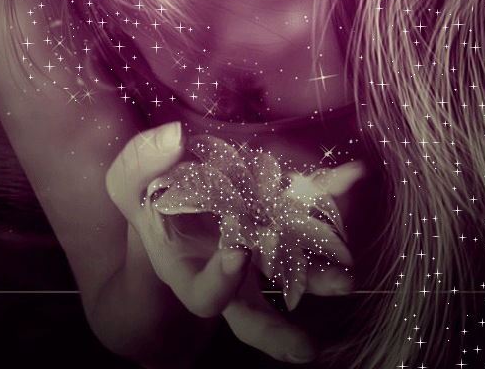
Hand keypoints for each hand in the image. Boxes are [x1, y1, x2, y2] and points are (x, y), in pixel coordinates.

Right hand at [106, 123, 356, 363]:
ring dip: (320, 276)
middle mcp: (228, 268)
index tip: (237, 254)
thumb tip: (172, 137)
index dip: (219, 281)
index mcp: (187, 268)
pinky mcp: (281, 217)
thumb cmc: (148, 190)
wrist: (174, 183)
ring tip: (347, 277)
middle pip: (252, 313)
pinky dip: (331, 193)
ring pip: (291, 273)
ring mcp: (260, 247)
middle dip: (277, 333)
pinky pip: (309, 212)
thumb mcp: (131, 179)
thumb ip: (141, 161)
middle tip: (308, 348)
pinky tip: (352, 175)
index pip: (203, 294)